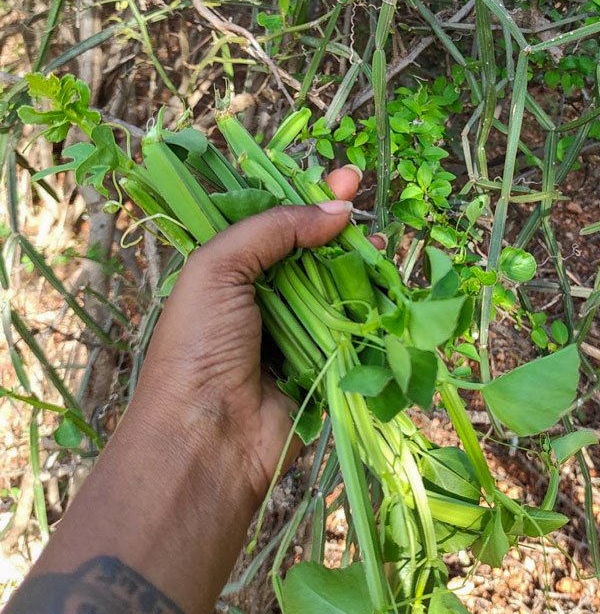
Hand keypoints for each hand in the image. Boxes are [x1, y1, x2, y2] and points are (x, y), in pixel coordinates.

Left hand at [132, 166, 362, 503]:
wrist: (207, 437)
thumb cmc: (198, 346)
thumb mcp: (219, 267)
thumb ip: (274, 228)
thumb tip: (337, 211)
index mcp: (230, 273)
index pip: (275, 223)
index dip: (308, 197)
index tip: (345, 176)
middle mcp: (264, 299)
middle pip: (312, 250)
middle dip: (339, 224)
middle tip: (365, 199)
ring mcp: (297, 334)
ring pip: (339, 285)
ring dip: (361, 262)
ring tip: (380, 243)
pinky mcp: (327, 366)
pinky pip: (356, 328)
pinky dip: (374, 307)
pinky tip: (387, 286)